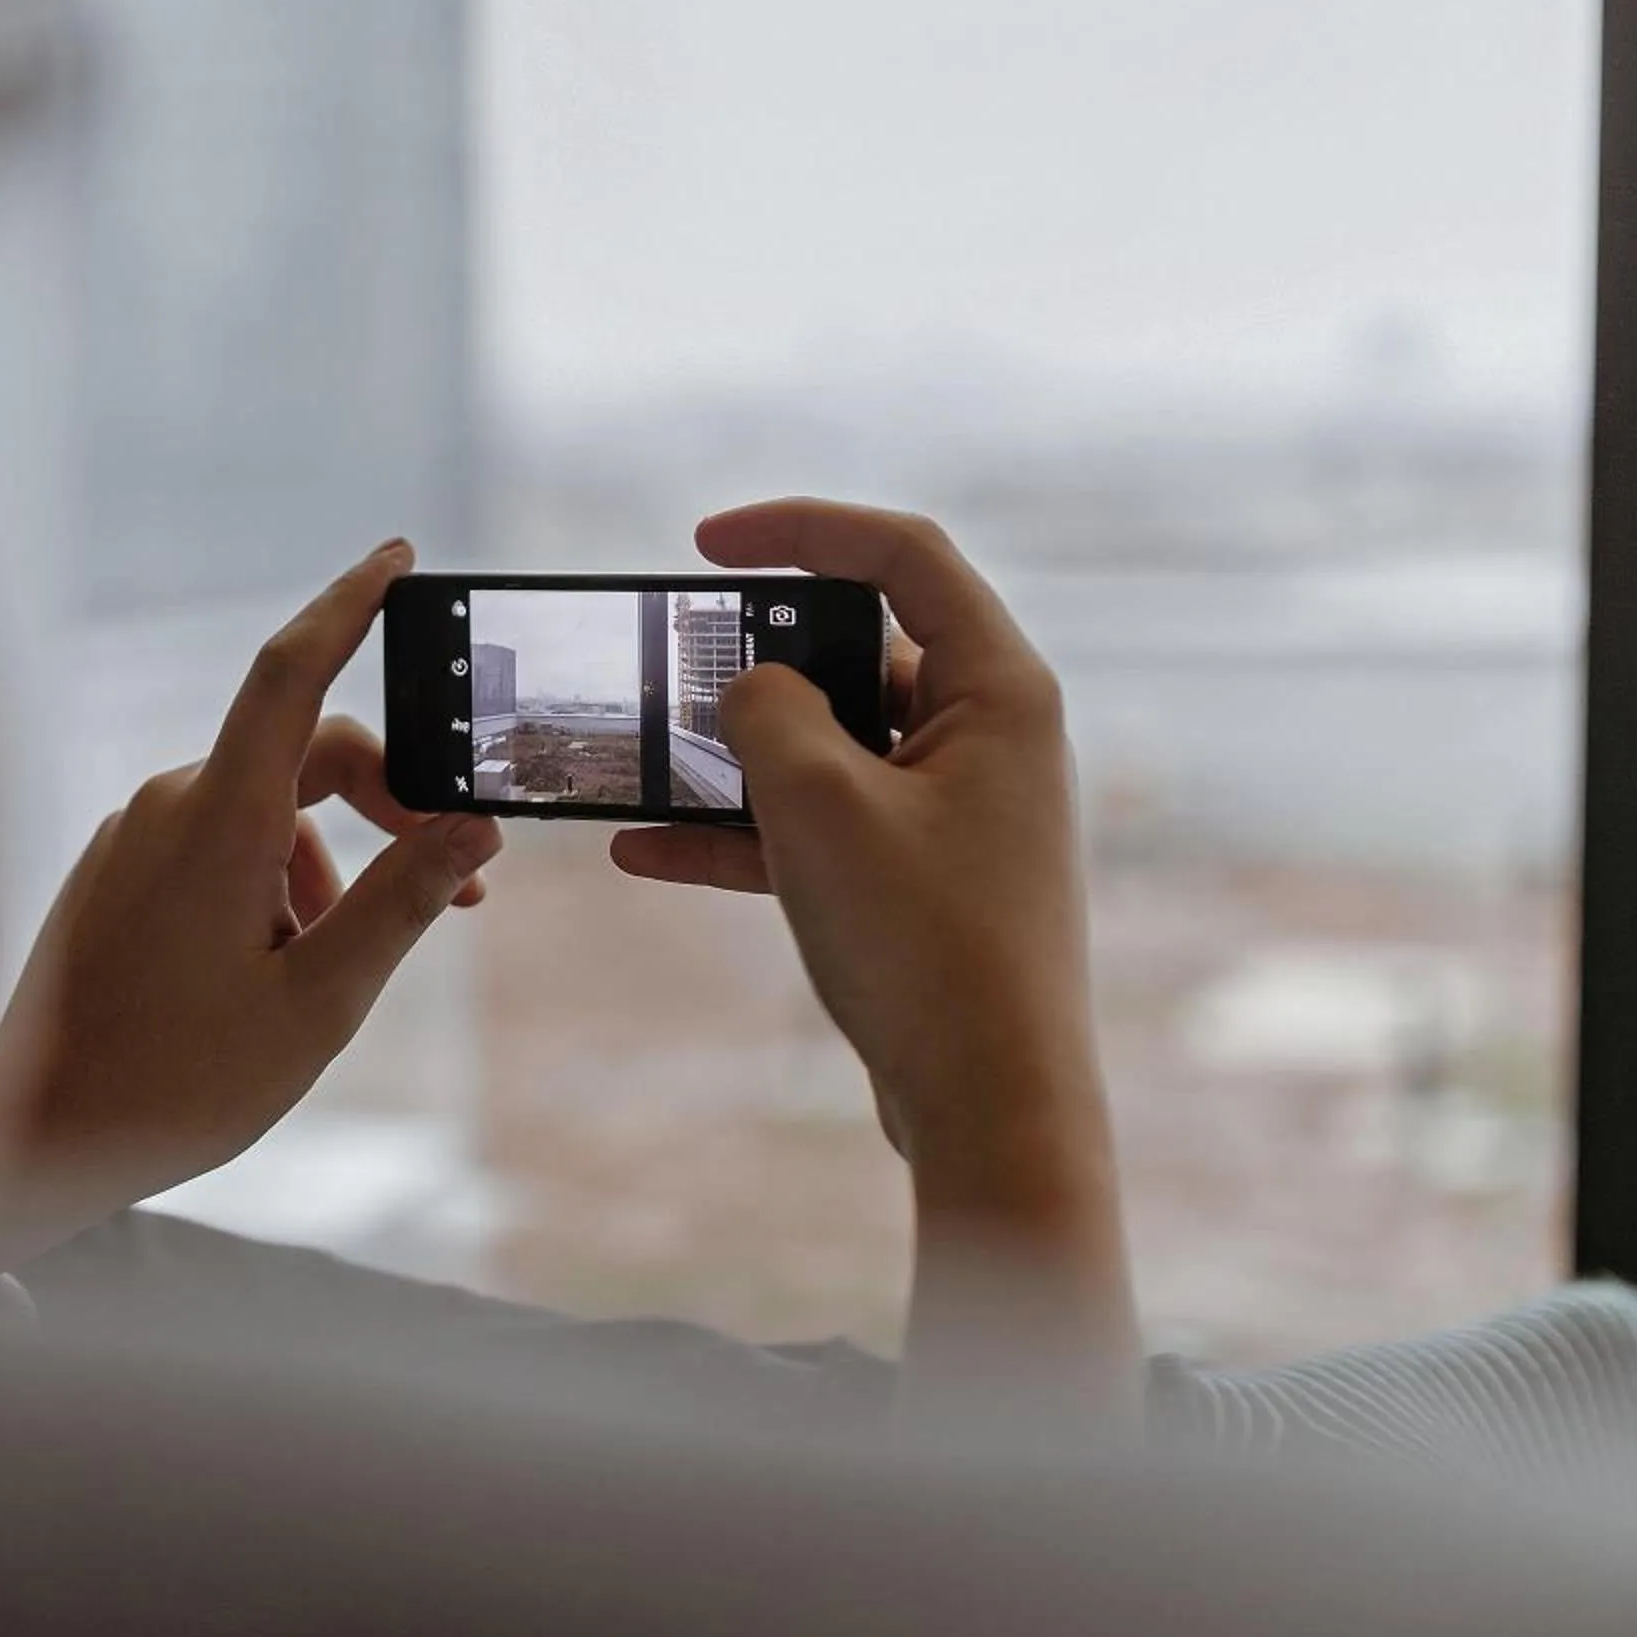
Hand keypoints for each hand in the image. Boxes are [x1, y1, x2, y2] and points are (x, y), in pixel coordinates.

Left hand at [0, 540, 501, 1262]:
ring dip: (322, 870)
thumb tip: (473, 828)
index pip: (291, 672)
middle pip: (302, 756)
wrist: (28, 1141)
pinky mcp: (113, 873)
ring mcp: (131, 837)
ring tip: (328, 978)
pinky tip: (269, 976)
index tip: (399, 556)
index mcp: (218, 822)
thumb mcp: (319, 1004)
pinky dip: (268, 884)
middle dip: (385, 807)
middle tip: (456, 887)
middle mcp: (166, 807)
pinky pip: (214, 845)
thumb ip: (402, 904)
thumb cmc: (172, 1083)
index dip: (349, 602)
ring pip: (263, 813)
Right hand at [612, 500, 1134, 1434]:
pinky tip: (646, 850)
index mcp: (999, 688)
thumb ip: (765, 711)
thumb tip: (748, 687)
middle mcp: (990, 735)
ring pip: (827, 744)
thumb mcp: (819, 802)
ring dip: (731, 753)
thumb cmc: (929, 946)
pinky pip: (821, 824)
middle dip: (749, 661)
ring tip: (637, 761)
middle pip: (857, 650)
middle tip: (664, 670)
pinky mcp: (921, 878)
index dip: (800, 530)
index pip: (901, 555)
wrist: (994, 1106)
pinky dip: (743, 830)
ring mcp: (955, 810)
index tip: (704, 545)